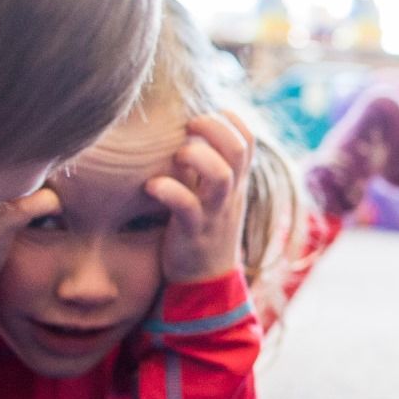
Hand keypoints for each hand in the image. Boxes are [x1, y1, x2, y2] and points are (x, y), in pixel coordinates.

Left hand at [148, 113, 253, 284]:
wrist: (205, 283)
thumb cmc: (201, 231)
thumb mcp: (212, 196)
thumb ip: (206, 167)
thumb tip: (184, 133)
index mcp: (235, 183)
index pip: (247, 140)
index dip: (229, 119)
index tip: (203, 115)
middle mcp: (229, 195)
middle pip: (238, 150)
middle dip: (212, 128)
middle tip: (187, 126)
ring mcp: (214, 214)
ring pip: (221, 176)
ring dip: (196, 157)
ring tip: (175, 155)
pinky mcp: (194, 234)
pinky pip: (188, 208)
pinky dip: (169, 191)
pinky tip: (151, 186)